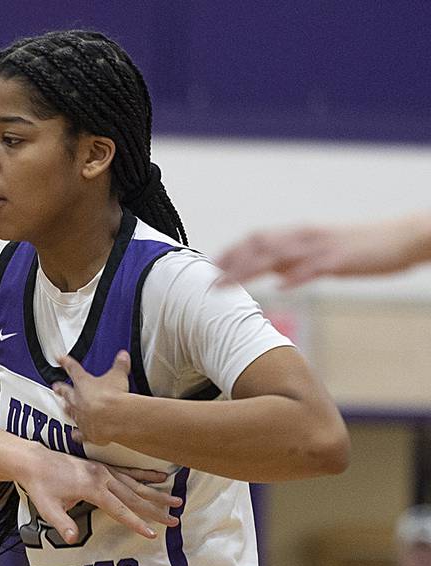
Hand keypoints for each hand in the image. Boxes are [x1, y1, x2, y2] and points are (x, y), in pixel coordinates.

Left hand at [15, 443, 180, 544]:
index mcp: (92, 488)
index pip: (120, 509)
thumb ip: (61, 523)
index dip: (136, 523)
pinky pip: (129, 472)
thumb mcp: (46, 507)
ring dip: (157, 492)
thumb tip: (71, 539)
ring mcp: (105, 470)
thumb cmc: (40, 486)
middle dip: (155, 510)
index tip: (152, 534)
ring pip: (136, 483)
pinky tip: (161, 477)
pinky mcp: (103, 466)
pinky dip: (145, 475)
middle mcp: (103, 477)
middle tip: (174, 521)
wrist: (34, 461)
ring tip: (177, 499)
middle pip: (134, 496)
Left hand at [53, 351, 131, 446]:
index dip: (66, 363)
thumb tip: (123, 356)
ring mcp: (80, 416)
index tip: (60, 359)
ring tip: (64, 408)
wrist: (112, 418)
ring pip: (69, 412)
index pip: (73, 370)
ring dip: (67, 409)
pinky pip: (78, 433)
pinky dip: (77, 434)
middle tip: (55, 387)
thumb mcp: (118, 375)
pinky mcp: (86, 432)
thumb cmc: (112, 396)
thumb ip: (120, 365)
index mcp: (84, 383)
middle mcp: (78, 400)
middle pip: (66, 393)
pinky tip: (75, 435)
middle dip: (60, 388)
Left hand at [215, 218, 427, 287]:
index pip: (257, 240)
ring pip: (278, 255)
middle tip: (208, 281)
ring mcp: (322, 247)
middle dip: (231, 263)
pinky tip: (279, 286)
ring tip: (227, 284)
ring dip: (249, 270)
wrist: (402, 238)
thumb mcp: (321, 256)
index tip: (210, 268)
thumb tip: (272, 275)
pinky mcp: (340, 259)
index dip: (231, 252)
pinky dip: (294, 276)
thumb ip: (295, 262)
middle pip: (260, 246)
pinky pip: (313, 268)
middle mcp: (306, 237)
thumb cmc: (360, 250)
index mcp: (300, 235)